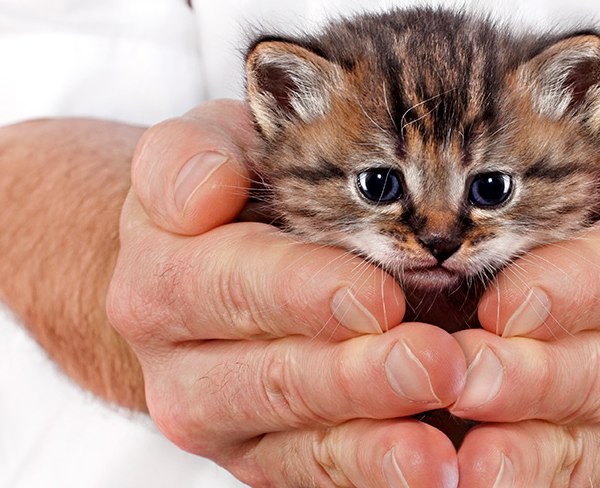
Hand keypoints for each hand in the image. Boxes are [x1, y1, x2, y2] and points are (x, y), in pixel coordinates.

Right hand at [106, 100, 465, 486]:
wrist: (207, 275)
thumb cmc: (231, 193)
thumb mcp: (206, 145)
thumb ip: (191, 153)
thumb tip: (204, 193)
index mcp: (161, 277)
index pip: (230, 285)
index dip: (304, 293)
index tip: (379, 297)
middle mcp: (178, 366)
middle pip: (271, 378)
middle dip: (358, 377)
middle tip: (437, 365)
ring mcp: (223, 426)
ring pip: (297, 446)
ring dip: (372, 449)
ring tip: (437, 456)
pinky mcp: (265, 462)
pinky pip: (317, 480)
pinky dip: (375, 479)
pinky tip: (435, 475)